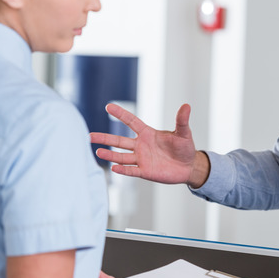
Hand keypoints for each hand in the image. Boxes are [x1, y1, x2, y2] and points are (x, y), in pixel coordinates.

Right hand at [90, 103, 209, 187]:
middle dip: (105, 138)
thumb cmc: (185, 148)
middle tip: (90, 136)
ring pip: (122, 156)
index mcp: (148, 134)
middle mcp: (141, 146)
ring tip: (97, 152)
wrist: (189, 166)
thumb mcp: (184, 133)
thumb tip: (187, 106)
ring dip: (110, 154)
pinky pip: (132, 170)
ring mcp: (142, 159)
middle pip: (119, 141)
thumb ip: (182, 121)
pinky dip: (123, 170)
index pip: (131, 121)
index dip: (120, 114)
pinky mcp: (146, 171)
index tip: (108, 106)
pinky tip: (113, 167)